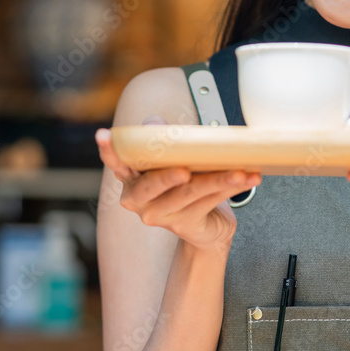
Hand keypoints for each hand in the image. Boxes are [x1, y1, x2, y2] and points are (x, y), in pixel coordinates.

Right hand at [95, 115, 260, 251]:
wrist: (209, 225)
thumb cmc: (186, 182)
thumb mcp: (175, 156)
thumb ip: (163, 139)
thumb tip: (154, 124)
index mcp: (131, 178)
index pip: (117, 162)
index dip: (109, 150)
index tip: (102, 135)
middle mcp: (139, 200)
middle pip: (152, 185)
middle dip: (168, 176)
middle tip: (184, 170)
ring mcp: (160, 216)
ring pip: (189, 193)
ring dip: (218, 179)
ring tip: (239, 170)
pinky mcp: (184, 225)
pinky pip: (208, 202)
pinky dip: (230, 188)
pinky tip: (247, 178)